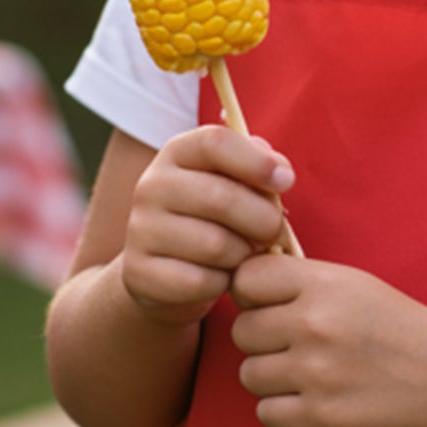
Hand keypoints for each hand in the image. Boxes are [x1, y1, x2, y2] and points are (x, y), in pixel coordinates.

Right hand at [120, 126, 294, 329]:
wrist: (162, 269)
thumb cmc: (212, 218)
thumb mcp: (231, 183)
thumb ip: (256, 167)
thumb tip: (278, 169)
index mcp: (176, 154)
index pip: (215, 142)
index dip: (257, 162)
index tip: (285, 181)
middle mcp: (151, 186)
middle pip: (222, 198)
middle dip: (263, 220)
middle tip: (272, 232)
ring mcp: (141, 230)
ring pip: (216, 246)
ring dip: (243, 256)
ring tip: (243, 254)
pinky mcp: (141, 273)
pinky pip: (202, 282)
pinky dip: (222, 284)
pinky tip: (219, 277)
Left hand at [228, 255, 426, 426]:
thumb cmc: (393, 326)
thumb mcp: (350, 283)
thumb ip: (295, 280)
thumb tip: (235, 282)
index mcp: (322, 284)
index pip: (245, 281)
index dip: (251, 296)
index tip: (270, 306)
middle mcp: (316, 324)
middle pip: (242, 331)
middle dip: (262, 341)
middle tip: (294, 346)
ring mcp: (318, 372)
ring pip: (249, 374)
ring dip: (271, 379)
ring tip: (306, 376)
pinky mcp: (323, 416)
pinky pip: (266, 413)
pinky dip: (283, 412)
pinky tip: (311, 401)